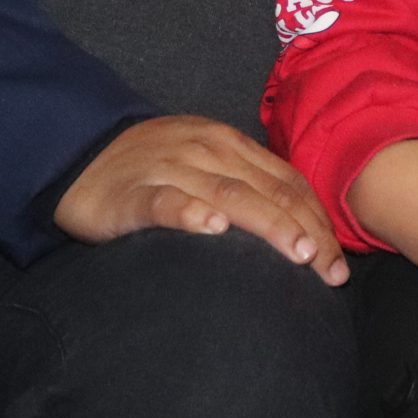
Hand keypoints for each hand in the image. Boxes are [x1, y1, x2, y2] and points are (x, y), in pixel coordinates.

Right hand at [54, 114, 349, 285]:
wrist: (80, 154)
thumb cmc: (152, 164)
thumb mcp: (206, 160)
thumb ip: (246, 181)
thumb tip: (300, 221)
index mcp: (228, 144)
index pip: (286, 182)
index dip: (317, 219)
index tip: (337, 261)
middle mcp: (206, 152)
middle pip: (268, 192)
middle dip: (306, 232)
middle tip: (330, 273)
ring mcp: (170, 169)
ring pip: (228, 195)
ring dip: (267, 223)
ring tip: (295, 253)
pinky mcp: (133, 194)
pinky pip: (165, 202)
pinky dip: (190, 213)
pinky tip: (211, 229)